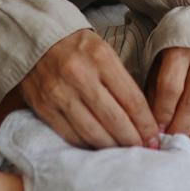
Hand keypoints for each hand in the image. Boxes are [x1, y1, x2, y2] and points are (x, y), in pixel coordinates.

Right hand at [19, 30, 159, 148]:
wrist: (35, 39)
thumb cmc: (77, 48)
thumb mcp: (104, 52)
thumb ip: (121, 82)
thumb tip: (141, 119)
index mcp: (100, 58)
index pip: (131, 99)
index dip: (146, 123)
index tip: (154, 137)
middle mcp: (79, 76)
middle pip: (114, 119)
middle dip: (133, 139)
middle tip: (144, 150)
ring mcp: (59, 94)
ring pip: (93, 132)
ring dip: (113, 147)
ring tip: (124, 152)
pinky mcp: (43, 108)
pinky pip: (70, 135)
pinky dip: (88, 145)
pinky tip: (99, 147)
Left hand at [147, 47, 189, 144]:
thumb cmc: (179, 47)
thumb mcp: (162, 56)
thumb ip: (156, 85)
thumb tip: (152, 121)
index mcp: (181, 51)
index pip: (171, 87)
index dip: (163, 113)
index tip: (156, 130)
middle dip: (179, 128)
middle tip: (169, 143)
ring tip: (184, 144)